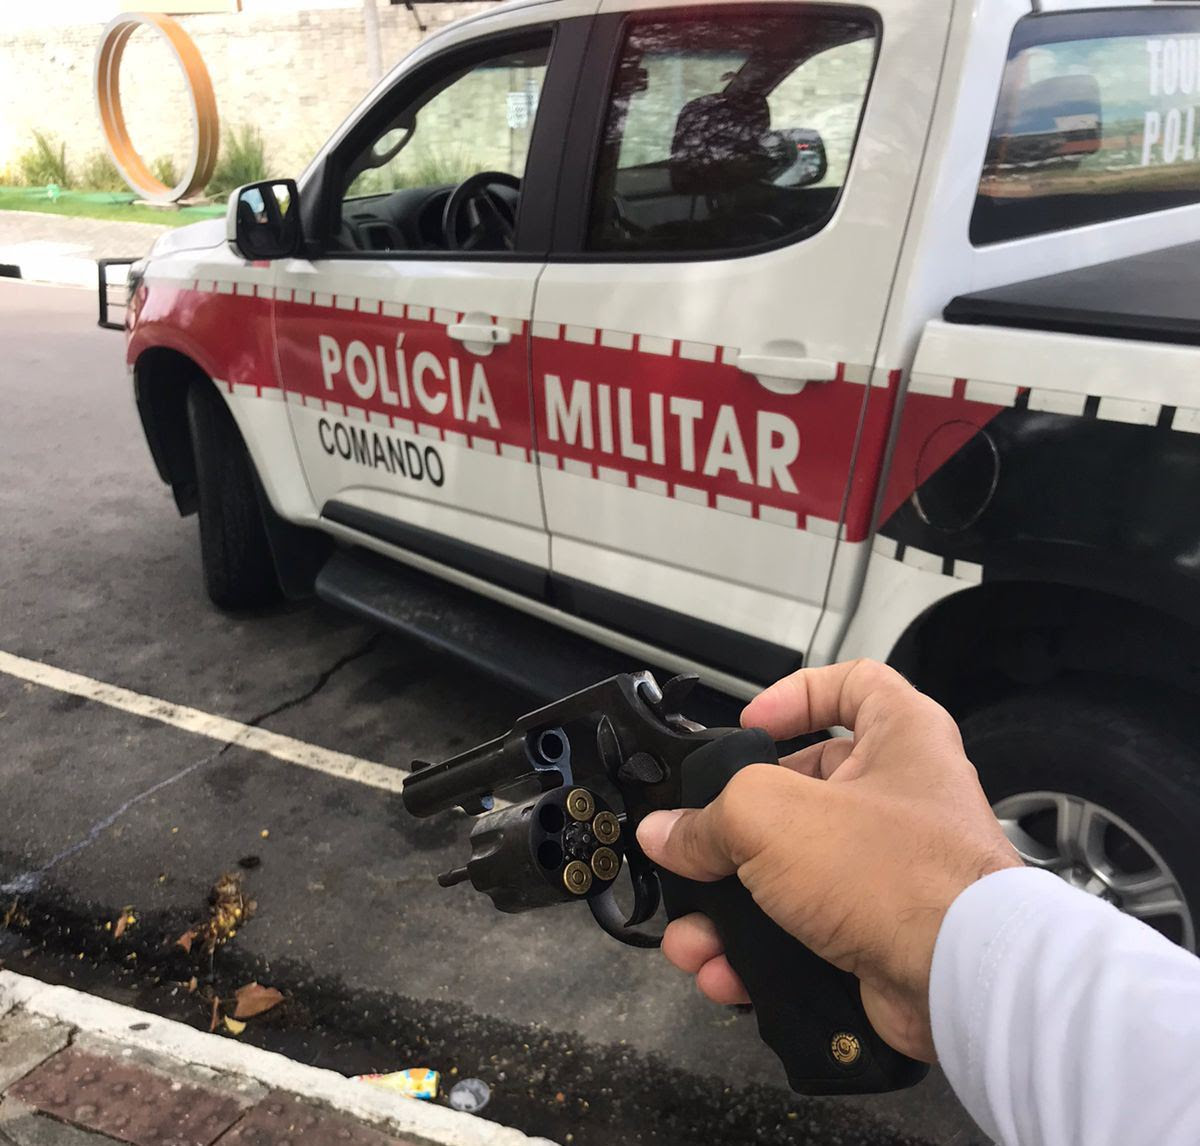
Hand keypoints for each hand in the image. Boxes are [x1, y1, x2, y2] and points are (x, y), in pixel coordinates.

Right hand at [636, 659, 1019, 1060]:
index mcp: (900, 737)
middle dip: (733, 832)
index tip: (749, 725)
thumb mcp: (773, 816)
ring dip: (731, 907)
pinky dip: (760, 952)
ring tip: (691, 936)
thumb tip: (665, 833)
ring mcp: (891, 870)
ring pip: (791, 875)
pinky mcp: (878, 931)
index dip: (796, 695)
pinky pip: (804, 932)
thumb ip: (710, 816)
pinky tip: (721, 970)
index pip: (852, 683)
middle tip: (694, 851)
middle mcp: (901, 798)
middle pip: (800, 792)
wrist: (960, 983)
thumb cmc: (889, 869)